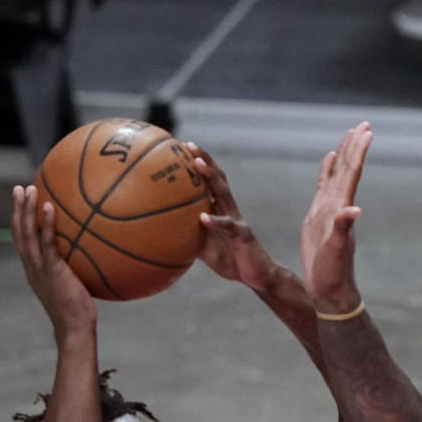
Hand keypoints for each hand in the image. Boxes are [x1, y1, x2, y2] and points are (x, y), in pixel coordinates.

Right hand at [11, 185, 95, 338]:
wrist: (75, 328)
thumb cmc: (79, 312)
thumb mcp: (72, 288)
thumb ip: (73, 271)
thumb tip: (91, 257)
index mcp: (34, 270)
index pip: (22, 241)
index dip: (18, 221)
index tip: (21, 204)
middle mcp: (32, 267)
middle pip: (19, 232)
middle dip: (17, 209)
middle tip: (19, 188)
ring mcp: (40, 269)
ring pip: (27, 234)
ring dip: (25, 210)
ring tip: (28, 189)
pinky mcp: (52, 271)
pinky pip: (47, 243)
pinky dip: (47, 224)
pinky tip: (50, 207)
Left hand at [187, 143, 279, 291]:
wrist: (257, 276)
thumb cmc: (231, 261)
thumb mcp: (205, 248)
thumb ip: (189, 236)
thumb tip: (163, 234)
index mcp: (221, 210)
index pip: (209, 182)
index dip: (198, 165)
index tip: (181, 150)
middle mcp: (229, 209)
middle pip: (217, 177)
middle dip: (204, 159)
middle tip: (188, 145)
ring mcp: (237, 219)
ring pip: (224, 192)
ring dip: (210, 176)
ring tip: (197, 164)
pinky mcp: (242, 235)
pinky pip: (227, 225)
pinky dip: (215, 221)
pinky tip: (202, 217)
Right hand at [299, 123, 371, 311]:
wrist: (329, 289)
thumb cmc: (334, 272)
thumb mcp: (337, 250)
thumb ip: (343, 228)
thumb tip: (354, 210)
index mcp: (341, 209)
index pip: (352, 174)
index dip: (358, 152)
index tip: (367, 131)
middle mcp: (337, 205)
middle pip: (348, 169)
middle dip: (355, 146)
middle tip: (363, 123)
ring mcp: (328, 210)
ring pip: (337, 174)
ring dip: (344, 154)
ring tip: (350, 133)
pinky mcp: (318, 216)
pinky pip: (323, 186)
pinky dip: (327, 170)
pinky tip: (330, 160)